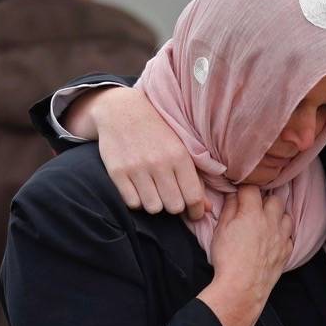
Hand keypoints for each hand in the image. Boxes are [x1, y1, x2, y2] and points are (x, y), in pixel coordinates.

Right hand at [86, 87, 205, 218]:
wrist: (122, 110)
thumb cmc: (157, 131)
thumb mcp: (181, 148)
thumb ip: (196, 178)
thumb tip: (207, 209)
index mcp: (180, 156)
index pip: (193, 196)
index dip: (196, 211)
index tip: (194, 214)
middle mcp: (159, 163)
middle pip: (174, 206)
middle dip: (175, 207)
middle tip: (172, 198)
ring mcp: (137, 168)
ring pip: (153, 207)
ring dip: (155, 204)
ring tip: (154, 192)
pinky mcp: (117, 172)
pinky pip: (132, 202)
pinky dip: (137, 201)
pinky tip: (139, 189)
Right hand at [199, 187, 292, 325]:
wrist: (242, 288)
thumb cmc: (227, 260)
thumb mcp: (220, 231)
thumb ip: (229, 210)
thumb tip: (233, 197)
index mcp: (252, 213)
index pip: (252, 189)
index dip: (244, 189)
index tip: (240, 193)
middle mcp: (271, 221)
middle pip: (275, 199)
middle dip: (265, 199)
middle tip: (254, 206)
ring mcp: (282, 236)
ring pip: (286, 215)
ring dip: (278, 215)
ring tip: (267, 220)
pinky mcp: (287, 251)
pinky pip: (290, 235)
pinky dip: (283, 233)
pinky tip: (274, 237)